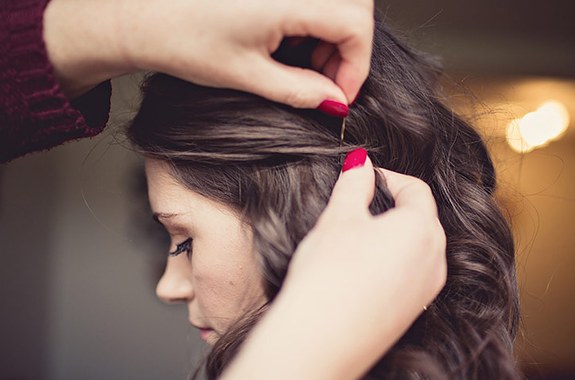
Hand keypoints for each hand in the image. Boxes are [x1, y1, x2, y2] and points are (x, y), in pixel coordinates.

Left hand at [44, 0, 372, 106]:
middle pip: (354, 9)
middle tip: (324, 83)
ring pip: (338, 1)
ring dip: (332, 36)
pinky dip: (315, 22)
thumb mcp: (248, 76)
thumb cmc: (184, 40)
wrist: (145, 16)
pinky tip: (292, 45)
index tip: (342, 95)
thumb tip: (335, 101)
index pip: (356, 25)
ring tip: (303, 67)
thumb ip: (301, 91)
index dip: (357, 66)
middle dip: (348, 51)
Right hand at [191, 150, 446, 379]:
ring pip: (417, 249)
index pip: (417, 190)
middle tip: (359, 204)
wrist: (319, 343)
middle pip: (421, 219)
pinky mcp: (412, 314)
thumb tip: (361, 162)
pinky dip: (392, 264)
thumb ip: (354, 184)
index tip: (365, 178)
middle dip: (393, 206)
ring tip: (356, 238)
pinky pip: (410, 276)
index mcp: (421, 230)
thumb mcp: (338, 218)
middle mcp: (434, 261)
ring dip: (393, 236)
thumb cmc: (329, 276)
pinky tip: (360, 271)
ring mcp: (425, 291)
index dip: (390, 177)